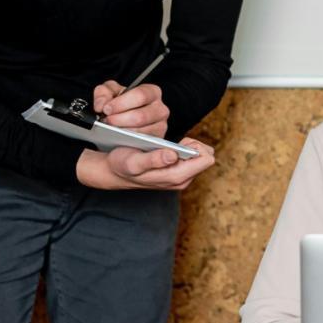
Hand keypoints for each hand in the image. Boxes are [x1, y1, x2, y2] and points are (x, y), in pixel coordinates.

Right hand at [76, 138, 215, 190]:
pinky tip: (166, 149)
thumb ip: (153, 159)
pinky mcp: (178, 173)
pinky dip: (182, 150)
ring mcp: (181, 177)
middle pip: (206, 157)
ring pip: (200, 158)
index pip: (206, 160)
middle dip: (193, 146)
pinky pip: (192, 158)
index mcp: (176, 177)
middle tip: (173, 144)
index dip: (196, 147)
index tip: (179, 143)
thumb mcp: (133, 162)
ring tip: (167, 147)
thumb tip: (173, 155)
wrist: (116, 172)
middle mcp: (182, 179)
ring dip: (187, 148)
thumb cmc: (123, 165)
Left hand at [93, 79, 168, 137]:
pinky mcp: (156, 141)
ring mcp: (160, 126)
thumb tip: (102, 104)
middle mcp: (160, 109)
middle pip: (140, 116)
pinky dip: (126, 141)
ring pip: (139, 132)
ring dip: (121, 132)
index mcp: (152, 92)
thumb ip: (103, 93)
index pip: (140, 95)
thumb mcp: (109, 93)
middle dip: (119, 120)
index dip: (121, 103)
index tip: (107, 109)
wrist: (123, 121)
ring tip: (110, 129)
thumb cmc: (120, 105)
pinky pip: (140, 143)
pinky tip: (117, 137)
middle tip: (106, 121)